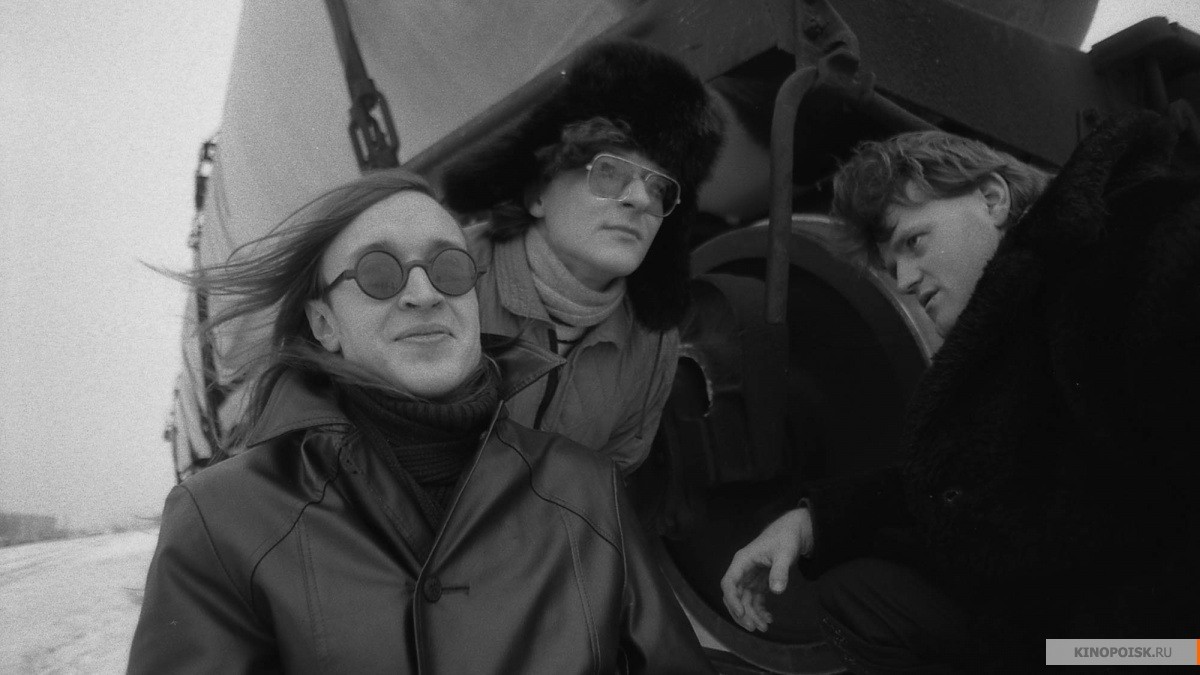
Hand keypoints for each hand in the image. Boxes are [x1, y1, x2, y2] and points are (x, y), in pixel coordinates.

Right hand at [719, 508, 812, 631]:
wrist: (794, 532)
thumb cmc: (786, 538)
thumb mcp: (785, 553)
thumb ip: (780, 571)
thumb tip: (777, 590)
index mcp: (742, 561)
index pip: (729, 583)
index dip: (732, 600)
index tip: (742, 614)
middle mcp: (743, 570)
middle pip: (734, 595)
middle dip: (742, 613)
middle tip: (754, 627)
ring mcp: (750, 577)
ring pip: (744, 600)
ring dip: (752, 615)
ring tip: (764, 627)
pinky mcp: (759, 581)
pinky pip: (754, 599)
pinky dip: (760, 610)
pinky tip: (769, 618)